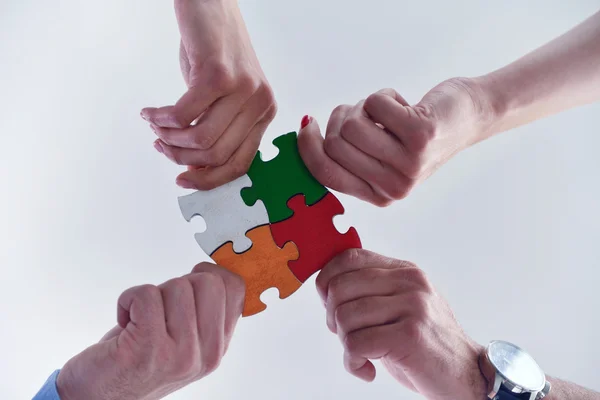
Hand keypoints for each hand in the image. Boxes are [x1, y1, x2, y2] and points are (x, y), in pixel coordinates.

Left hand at [56, 263, 244, 399]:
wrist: (97, 396)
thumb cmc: (135, 361)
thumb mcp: (183, 340)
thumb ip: (204, 312)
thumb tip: (213, 270)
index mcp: (218, 347)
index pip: (236, 289)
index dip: (211, 274)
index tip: (189, 282)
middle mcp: (206, 354)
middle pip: (209, 281)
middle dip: (179, 284)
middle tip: (160, 309)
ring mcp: (180, 354)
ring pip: (177, 286)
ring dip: (151, 295)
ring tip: (140, 320)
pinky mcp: (148, 348)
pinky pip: (146, 294)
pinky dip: (127, 299)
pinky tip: (125, 321)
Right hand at [142, 0, 276, 189]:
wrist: (210, 4)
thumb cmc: (213, 50)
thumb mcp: (224, 95)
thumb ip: (218, 126)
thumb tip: (194, 165)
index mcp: (264, 113)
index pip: (240, 163)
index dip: (208, 179)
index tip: (182, 180)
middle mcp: (260, 103)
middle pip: (217, 155)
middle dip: (182, 158)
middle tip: (160, 145)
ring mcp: (243, 89)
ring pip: (200, 139)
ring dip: (170, 139)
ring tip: (156, 128)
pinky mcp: (219, 75)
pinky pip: (184, 115)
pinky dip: (162, 119)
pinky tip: (151, 112)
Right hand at [298, 77, 492, 205]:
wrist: (468, 118)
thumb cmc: (417, 134)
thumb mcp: (383, 156)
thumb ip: (349, 155)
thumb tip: (304, 134)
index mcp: (378, 196)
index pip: (325, 173)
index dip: (308, 147)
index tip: (307, 124)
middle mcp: (393, 187)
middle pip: (335, 144)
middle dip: (342, 118)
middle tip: (365, 113)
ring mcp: (408, 163)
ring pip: (351, 124)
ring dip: (364, 105)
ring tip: (387, 111)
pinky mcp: (419, 135)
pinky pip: (374, 104)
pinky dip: (384, 95)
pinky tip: (404, 104)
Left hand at [315, 249, 486, 399]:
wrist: (468, 375)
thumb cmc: (425, 344)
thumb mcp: (400, 306)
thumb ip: (371, 291)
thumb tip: (326, 284)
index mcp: (404, 271)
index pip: (349, 258)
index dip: (327, 280)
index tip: (328, 303)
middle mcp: (409, 283)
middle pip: (340, 288)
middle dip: (332, 317)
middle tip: (347, 336)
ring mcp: (412, 307)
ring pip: (345, 317)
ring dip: (345, 343)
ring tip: (362, 354)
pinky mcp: (410, 335)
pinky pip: (357, 344)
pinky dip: (353, 362)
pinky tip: (367, 369)